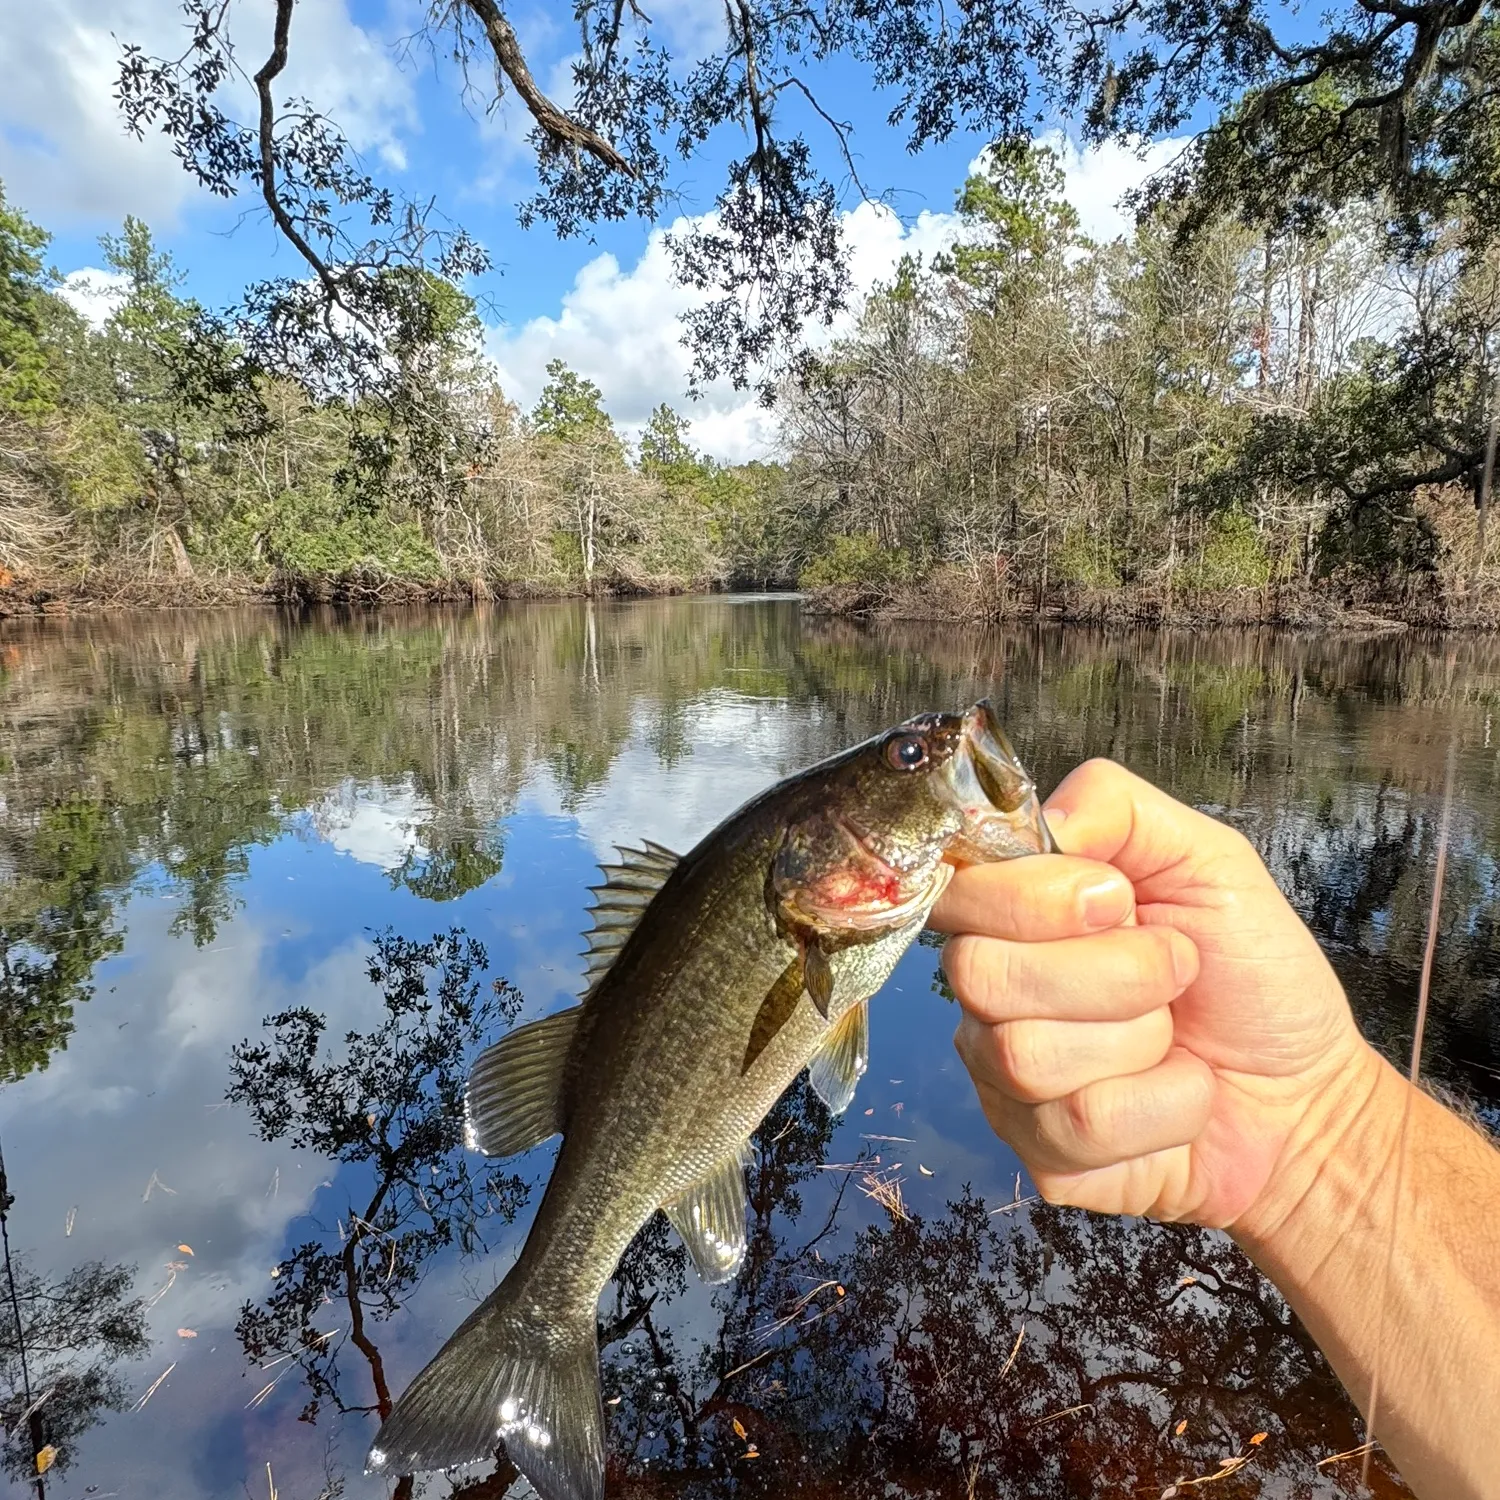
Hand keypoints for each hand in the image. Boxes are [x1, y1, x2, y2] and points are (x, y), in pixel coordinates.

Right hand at [929, 758, 1382, 1230]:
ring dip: (1143, 1039)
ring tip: (1177, 1036)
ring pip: (1028, 1056)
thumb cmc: (1252, 974)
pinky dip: (1166, 1103)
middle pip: (980, 976)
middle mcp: (992, 997)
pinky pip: (1080, 1125)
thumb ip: (1117, 806)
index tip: (1119, 903)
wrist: (1309, 1093)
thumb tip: (1042, 822)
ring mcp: (1006, 1082)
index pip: (957, 893)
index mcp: (1014, 917)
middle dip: (1112, 972)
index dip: (1033, 899)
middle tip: (1175, 970)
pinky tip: (1182, 1094)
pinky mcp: (1041, 1155)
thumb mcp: (1205, 860)